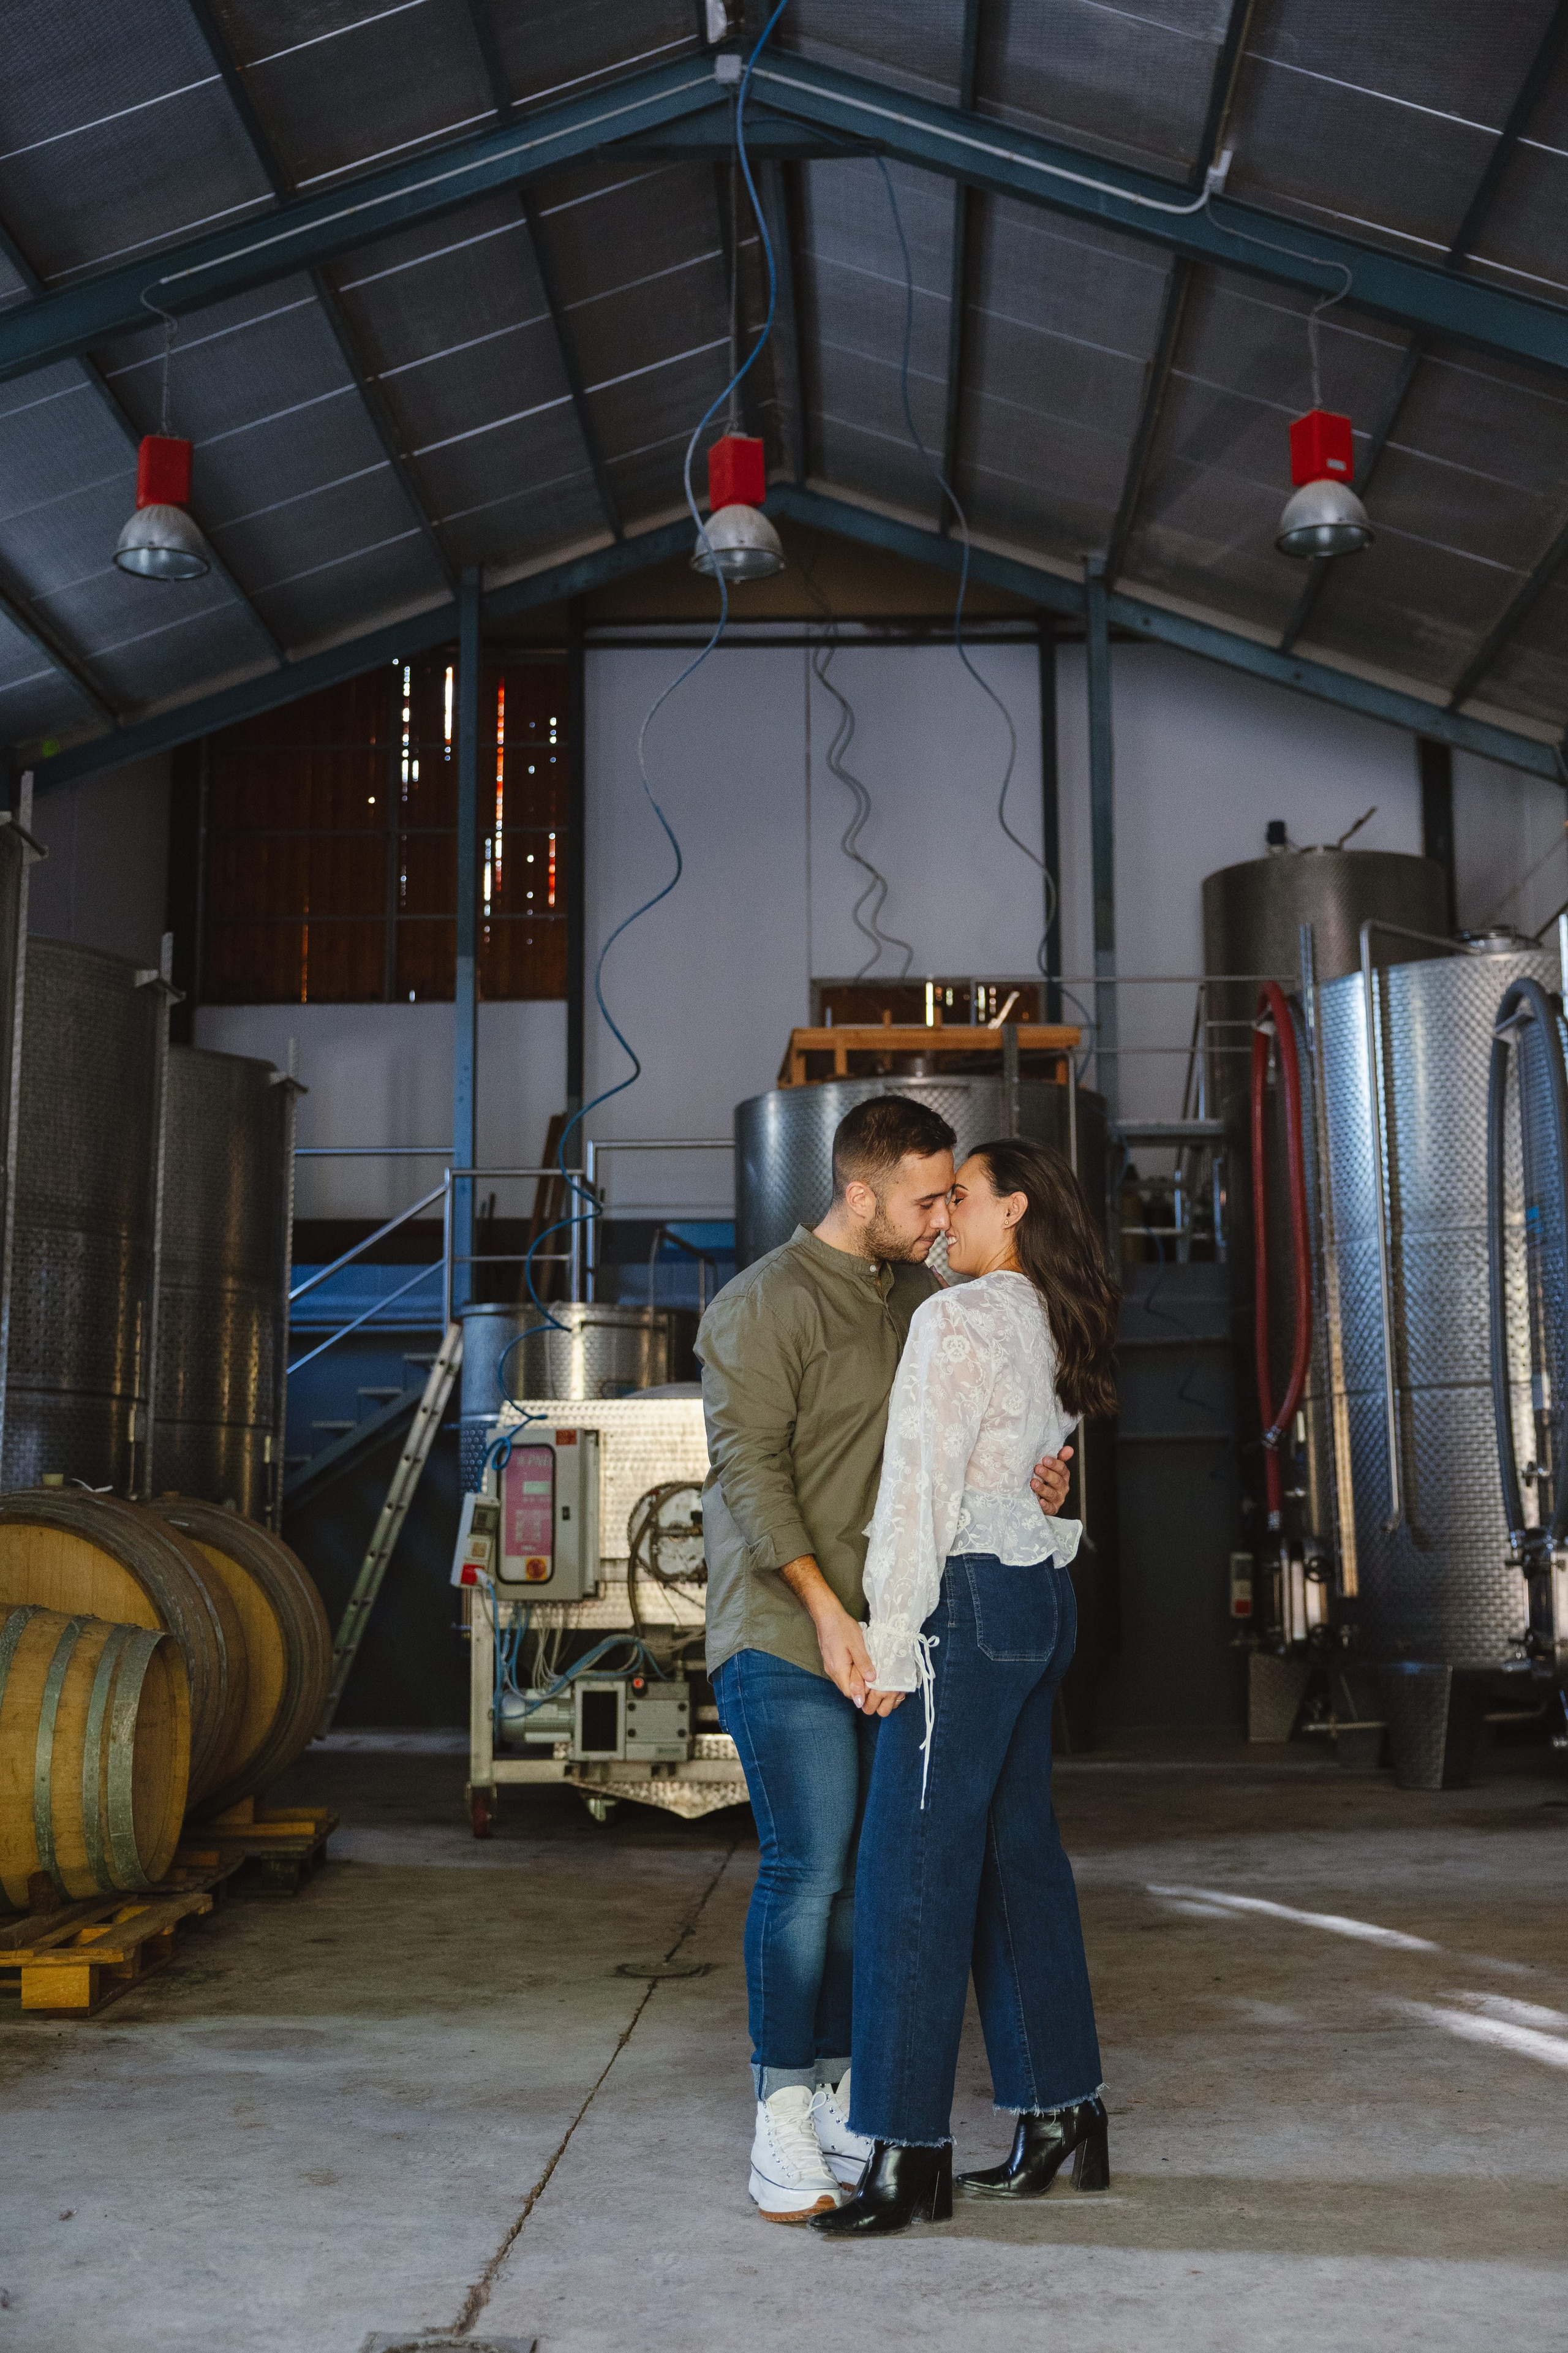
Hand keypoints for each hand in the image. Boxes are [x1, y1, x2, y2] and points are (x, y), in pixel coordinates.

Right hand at [811, 1594, 903, 1714]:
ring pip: (844, 1680)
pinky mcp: (831, 1660)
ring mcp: (830, 1666)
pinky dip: (851, 1672)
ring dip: (856, 1679)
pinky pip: (842, 1673)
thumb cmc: (842, 1628)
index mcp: (838, 1669)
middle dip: (860, 1687)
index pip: (849, 1693)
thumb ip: (864, 1663)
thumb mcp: (857, 1645)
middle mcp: (832, 1671)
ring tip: (868, 1670)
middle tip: (874, 1678)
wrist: (827, 1615)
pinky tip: (859, 1664)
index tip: (874, 1686)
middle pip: (846, 1688)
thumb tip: (872, 1680)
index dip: (862, 1692)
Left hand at [1031, 1444, 1072, 1514]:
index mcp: (1063, 1475)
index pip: (1062, 1469)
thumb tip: (1069, 1449)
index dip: (1054, 1464)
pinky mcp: (1051, 1509)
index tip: (1044, 1459)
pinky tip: (1039, 1501)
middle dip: (1047, 1474)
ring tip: (1033, 1483)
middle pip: (1057, 1481)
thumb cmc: (1043, 1478)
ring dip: (1043, 1488)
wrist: (1037, 1497)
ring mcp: (1057, 1499)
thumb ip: (1059, 1457)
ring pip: (1052, 1494)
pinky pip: (1049, 1508)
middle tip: (1037, 1468)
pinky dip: (1045, 1505)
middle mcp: (1062, 1487)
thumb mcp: (1049, 1466)